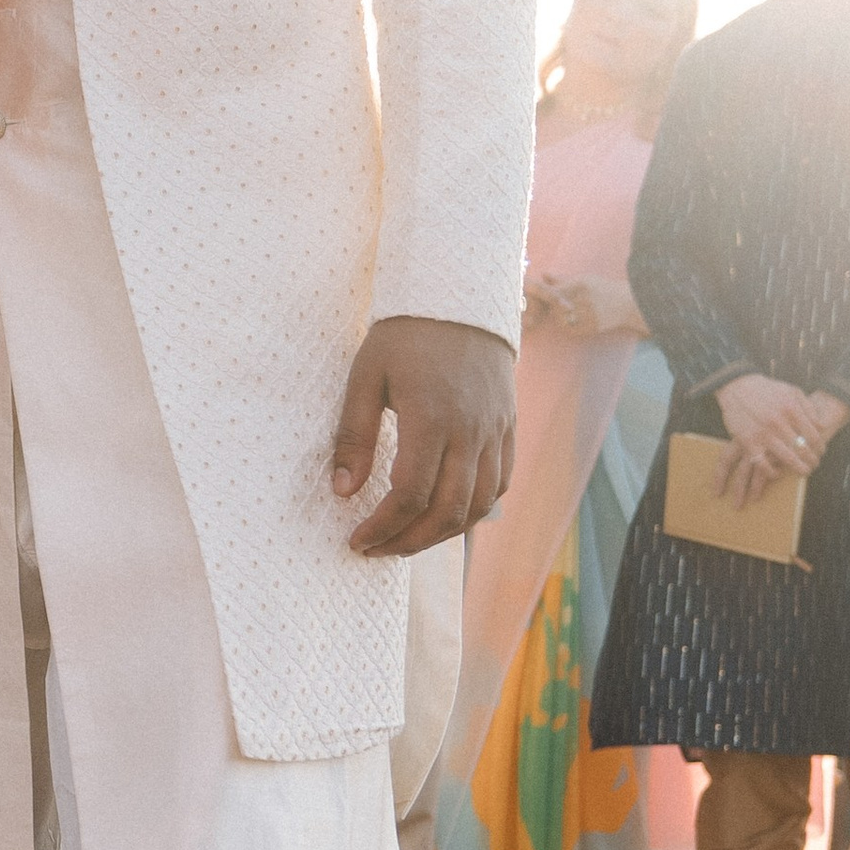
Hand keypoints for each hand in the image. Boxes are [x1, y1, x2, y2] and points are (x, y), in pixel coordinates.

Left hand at [333, 315, 517, 555]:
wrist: (459, 300)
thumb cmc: (404, 336)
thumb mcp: (365, 376)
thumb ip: (353, 436)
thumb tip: (342, 491)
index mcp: (431, 419)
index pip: (409, 495)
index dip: (383, 527)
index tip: (357, 542)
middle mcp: (470, 432)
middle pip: (447, 511)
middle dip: (408, 542)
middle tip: (378, 550)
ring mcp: (494, 432)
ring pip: (478, 506)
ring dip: (442, 533)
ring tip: (407, 540)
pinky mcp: (507, 428)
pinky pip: (499, 484)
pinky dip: (474, 510)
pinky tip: (445, 514)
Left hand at [530, 270, 642, 339]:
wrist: (628, 303)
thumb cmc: (602, 289)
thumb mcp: (585, 279)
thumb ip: (562, 279)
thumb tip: (543, 274)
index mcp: (582, 284)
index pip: (554, 292)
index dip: (546, 297)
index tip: (545, 299)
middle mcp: (585, 298)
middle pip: (556, 307)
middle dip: (552, 308)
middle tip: (552, 309)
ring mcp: (590, 314)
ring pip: (562, 320)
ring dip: (559, 318)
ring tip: (563, 315)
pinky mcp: (594, 327)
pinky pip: (572, 330)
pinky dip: (568, 327)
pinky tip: (572, 322)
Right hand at [717, 372, 846, 506]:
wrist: (737, 386)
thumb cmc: (767, 389)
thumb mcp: (792, 391)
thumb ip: (808, 407)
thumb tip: (821, 425)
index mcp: (791, 410)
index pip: (814, 436)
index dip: (820, 447)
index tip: (820, 452)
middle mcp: (779, 423)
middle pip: (804, 449)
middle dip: (812, 460)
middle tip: (814, 464)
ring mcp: (763, 434)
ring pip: (788, 459)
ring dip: (799, 468)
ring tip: (804, 471)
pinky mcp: (748, 442)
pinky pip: (763, 464)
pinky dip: (773, 472)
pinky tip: (778, 473)